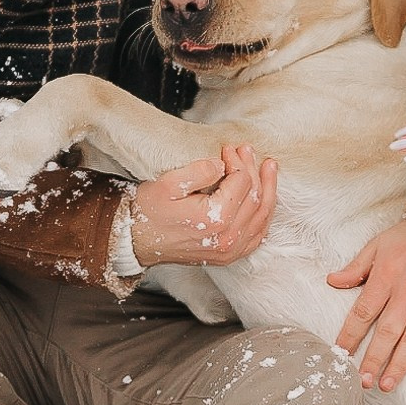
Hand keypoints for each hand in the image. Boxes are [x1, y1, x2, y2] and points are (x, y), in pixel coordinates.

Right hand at [131, 144, 277, 266]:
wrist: (136, 241)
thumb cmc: (149, 212)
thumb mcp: (169, 183)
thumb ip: (200, 171)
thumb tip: (222, 164)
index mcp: (215, 219)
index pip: (242, 182)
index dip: (237, 161)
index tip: (227, 148)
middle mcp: (227, 238)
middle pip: (255, 197)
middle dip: (254, 169)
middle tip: (247, 150)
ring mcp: (230, 250)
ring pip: (262, 216)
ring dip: (268, 189)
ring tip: (268, 168)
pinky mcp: (228, 256)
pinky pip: (257, 235)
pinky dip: (264, 215)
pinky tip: (265, 200)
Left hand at [325, 196, 405, 391]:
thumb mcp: (379, 244)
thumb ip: (356, 267)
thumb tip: (332, 282)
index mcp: (387, 276)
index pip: (363, 312)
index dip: (350, 335)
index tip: (341, 353)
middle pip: (387, 332)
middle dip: (373, 359)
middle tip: (362, 381)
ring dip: (400, 365)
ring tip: (386, 384)